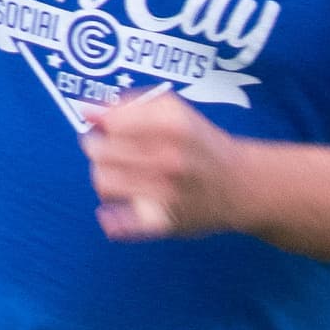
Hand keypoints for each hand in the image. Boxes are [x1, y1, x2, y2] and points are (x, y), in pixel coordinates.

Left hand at [82, 89, 247, 240]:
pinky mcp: (162, 222)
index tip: (108, 127)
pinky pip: (117, 224)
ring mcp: (166, 191)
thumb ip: (130, 105)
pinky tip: (116, 208)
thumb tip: (87, 110)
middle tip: (108, 150)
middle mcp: (170, 156)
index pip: (110, 122)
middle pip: (100, 151)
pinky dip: (110, 216)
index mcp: (172, 123)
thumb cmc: (200, 145)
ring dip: (103, 176)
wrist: (241, 185)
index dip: (103, 124)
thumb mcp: (174, 111)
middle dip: (98, 148)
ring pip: (103, 181)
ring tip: (118, 174)